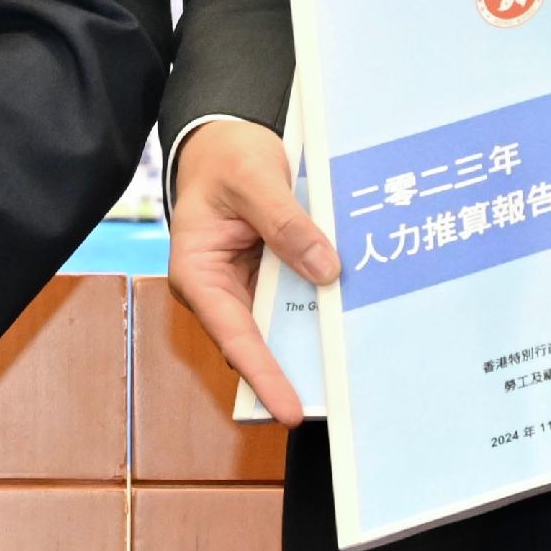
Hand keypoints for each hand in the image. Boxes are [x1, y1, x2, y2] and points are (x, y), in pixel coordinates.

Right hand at [166, 119, 337, 424]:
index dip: (264, 375)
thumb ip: (286, 223)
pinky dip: (322, 306)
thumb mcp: (252, 180)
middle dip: (296, 368)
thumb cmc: (224, 157)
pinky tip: (353, 317)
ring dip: (315, 337)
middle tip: (336, 396)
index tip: (290, 410)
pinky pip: (299, 299)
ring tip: (352, 364)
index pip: (234, 335)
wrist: (226, 140)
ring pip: (284, 325)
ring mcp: (248, 288)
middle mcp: (220, 291)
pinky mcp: (271, 278)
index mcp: (197, 274)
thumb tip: (326, 270)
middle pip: (261, 341)